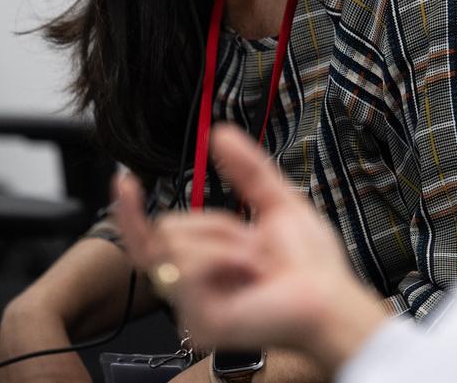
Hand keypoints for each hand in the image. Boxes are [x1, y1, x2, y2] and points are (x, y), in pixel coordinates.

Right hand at [112, 125, 387, 373]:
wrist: (332, 299)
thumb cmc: (313, 266)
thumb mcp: (278, 202)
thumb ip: (248, 169)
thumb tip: (221, 134)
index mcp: (206, 263)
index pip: (152, 236)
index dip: (131, 210)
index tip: (124, 180)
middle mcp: (194, 287)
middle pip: (166, 229)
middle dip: (214, 223)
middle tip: (251, 243)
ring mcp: (193, 308)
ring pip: (176, 244)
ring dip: (227, 241)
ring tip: (256, 264)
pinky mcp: (200, 322)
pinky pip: (190, 267)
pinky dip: (228, 258)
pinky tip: (252, 275)